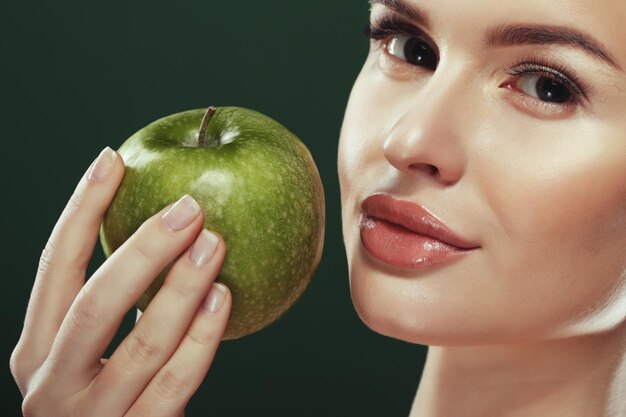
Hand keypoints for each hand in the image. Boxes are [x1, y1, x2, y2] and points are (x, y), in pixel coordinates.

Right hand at [10, 147, 231, 416]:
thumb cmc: (108, 401)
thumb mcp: (91, 358)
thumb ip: (115, 310)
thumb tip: (170, 231)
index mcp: (37, 352)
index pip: (55, 268)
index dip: (82, 210)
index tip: (113, 159)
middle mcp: (52, 386)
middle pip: (96, 303)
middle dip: (145, 248)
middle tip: (190, 206)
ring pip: (143, 343)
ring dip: (183, 287)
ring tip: (217, 243)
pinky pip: (176, 382)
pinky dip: (203, 337)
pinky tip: (224, 298)